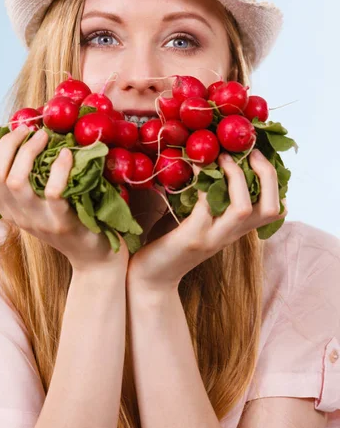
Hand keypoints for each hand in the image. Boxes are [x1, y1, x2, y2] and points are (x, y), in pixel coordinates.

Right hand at [0, 125, 128, 276]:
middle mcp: (18, 215)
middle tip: (27, 128)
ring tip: (44, 135)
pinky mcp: (62, 222)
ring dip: (29, 152)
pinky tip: (67, 154)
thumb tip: (31, 139)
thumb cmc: (71, 222)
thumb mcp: (42, 204)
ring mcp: (38, 220)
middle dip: (8, 144)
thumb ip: (32, 181)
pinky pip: (53, 191)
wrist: (94, 259)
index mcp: (9, 208)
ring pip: (16, 182)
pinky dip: (59, 167)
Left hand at [127, 150, 286, 293]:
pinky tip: (193, 164)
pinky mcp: (192, 237)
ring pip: (244, 208)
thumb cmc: (170, 242)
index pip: (276, 210)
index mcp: (236, 229)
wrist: (151, 277)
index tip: (258, 156)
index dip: (275, 182)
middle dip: (266, 174)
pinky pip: (206, 203)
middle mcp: (231, 234)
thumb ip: (207, 195)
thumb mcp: (195, 217)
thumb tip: (205, 157)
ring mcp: (214, 237)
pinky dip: (203, 179)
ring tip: (222, 156)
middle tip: (251, 151)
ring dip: (236, 176)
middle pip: (271, 208)